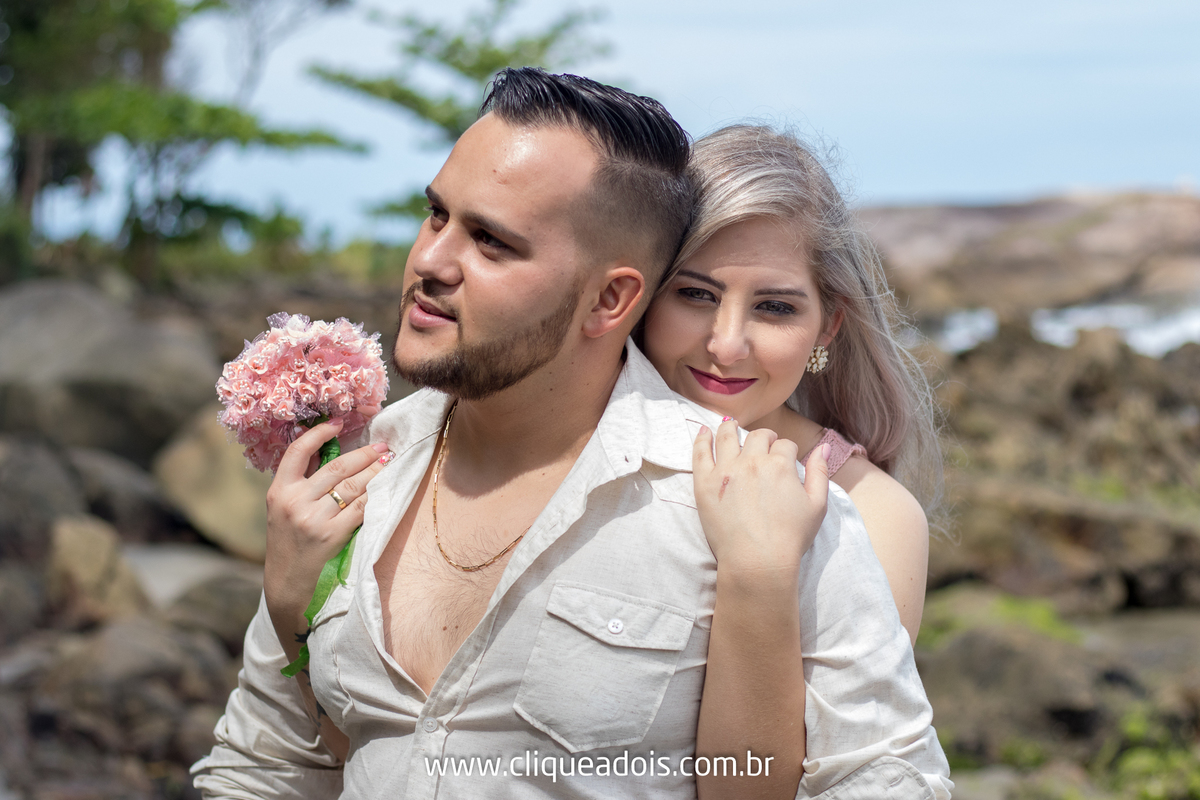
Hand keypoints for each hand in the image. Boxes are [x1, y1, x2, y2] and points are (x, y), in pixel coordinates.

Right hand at [264, 419, 392, 629]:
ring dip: (375, 471)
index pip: (297, 452)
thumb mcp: (283, 508)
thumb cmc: (289, 541)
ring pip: (353, 486)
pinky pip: (360, 508)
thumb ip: (302, 481)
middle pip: (337, 467)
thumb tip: (328, 449)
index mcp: (278, 491)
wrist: (287, 583)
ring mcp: (313, 519)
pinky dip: (374, 496)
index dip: (319, 433)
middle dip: (364, 454)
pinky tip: (384, 488)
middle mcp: (294, 502)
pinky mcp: (331, 536)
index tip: (338, 423)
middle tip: (383, 446)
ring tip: (388, 462)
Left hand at [692, 419, 829, 581]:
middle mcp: (752, 461)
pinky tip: (703, 431)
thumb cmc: (790, 538)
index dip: (786, 450)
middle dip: (764, 437)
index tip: (784, 457)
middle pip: (758, 437)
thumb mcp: (817, 505)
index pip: (784, 445)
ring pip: (727, 436)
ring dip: (731, 428)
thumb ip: (819, 472)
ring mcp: (725, 471)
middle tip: (764, 442)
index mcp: (780, 465)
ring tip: (730, 425)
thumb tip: (822, 447)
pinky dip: (702, 439)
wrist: (758, 561)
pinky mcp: (704, 483)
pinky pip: (700, 453)